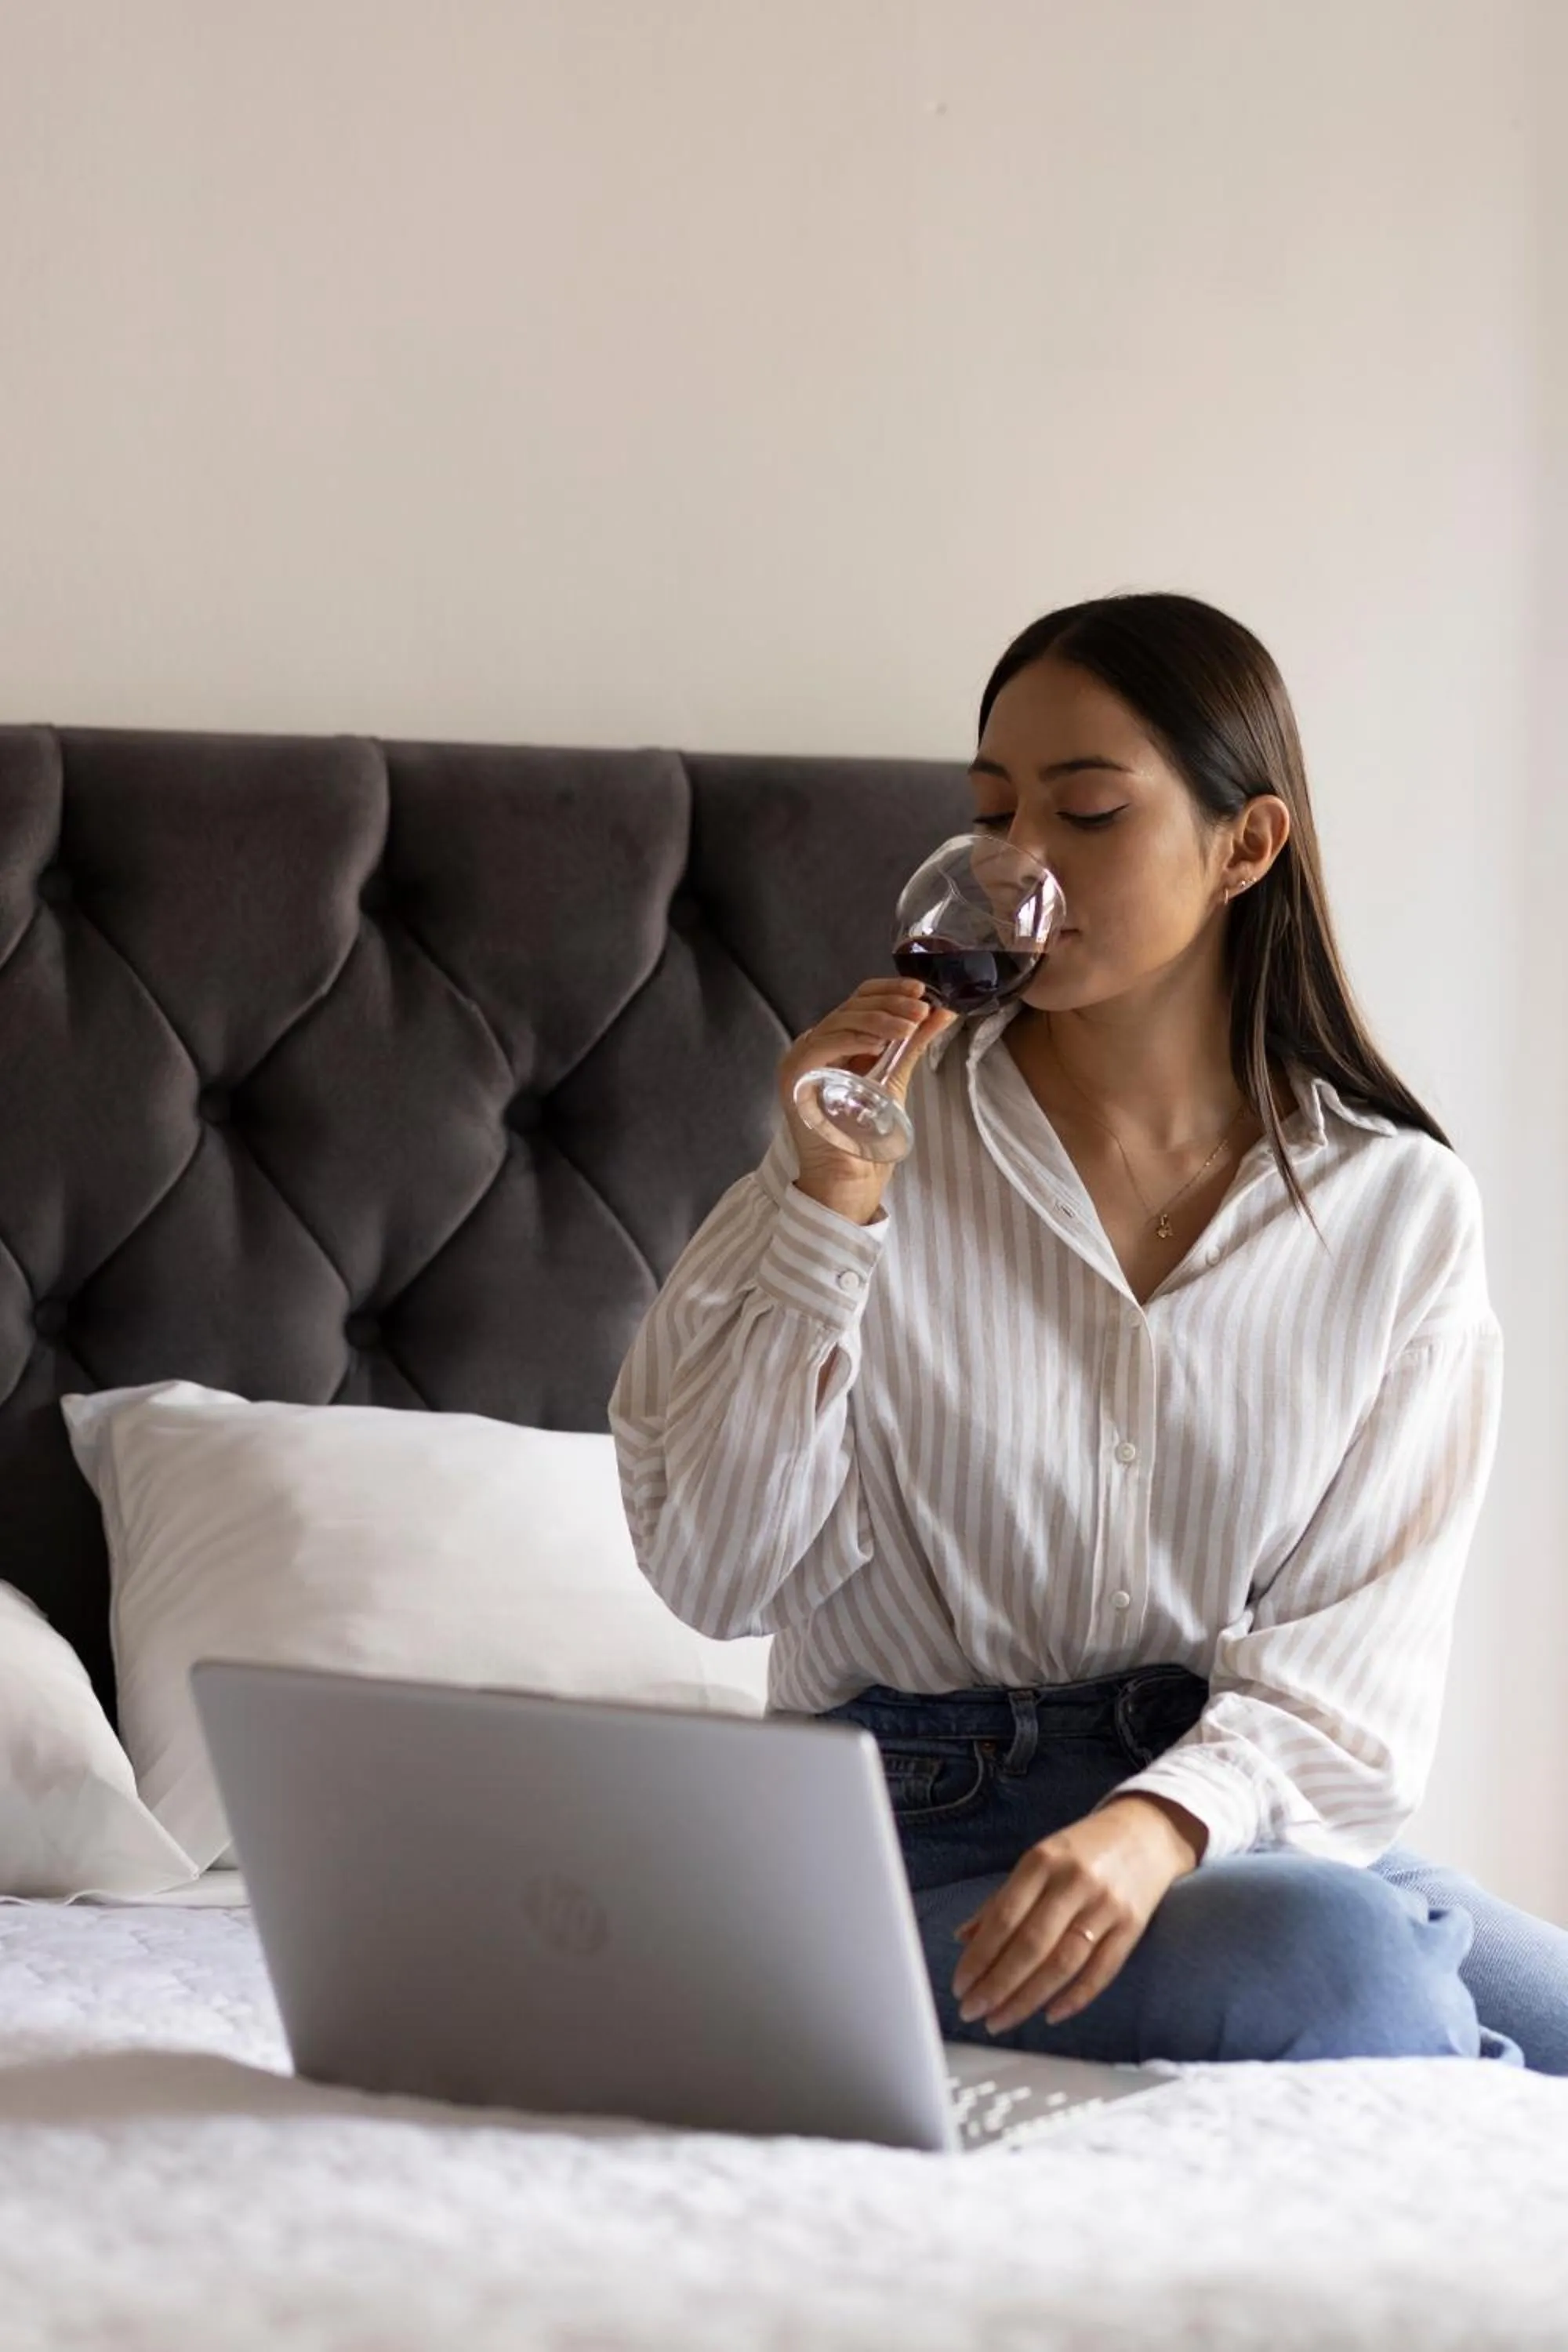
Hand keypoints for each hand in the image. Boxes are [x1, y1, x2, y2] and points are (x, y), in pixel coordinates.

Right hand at [777, 979, 955, 1226]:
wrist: (850, 1179)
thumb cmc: (868, 1136)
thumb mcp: (895, 1078)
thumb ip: (912, 1045)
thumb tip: (942, 1012)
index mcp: (835, 1043)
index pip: (858, 1002)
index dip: (888, 991)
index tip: (920, 991)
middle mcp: (815, 1046)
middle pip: (850, 1007)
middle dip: (891, 1004)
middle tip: (923, 1009)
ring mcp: (801, 1060)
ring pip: (839, 1021)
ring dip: (880, 1019)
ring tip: (911, 1025)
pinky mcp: (795, 1076)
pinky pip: (823, 1046)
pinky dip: (854, 1039)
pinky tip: (881, 1043)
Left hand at [950, 1795, 1205, 2034]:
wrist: (1147, 1830)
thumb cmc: (1082, 1850)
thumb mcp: (1039, 1860)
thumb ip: (1002, 1899)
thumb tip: (963, 1938)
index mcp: (1043, 1861)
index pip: (1005, 1917)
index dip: (979, 1957)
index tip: (959, 1987)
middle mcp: (1074, 1882)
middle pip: (1031, 1945)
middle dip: (997, 1985)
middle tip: (973, 2012)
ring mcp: (1106, 1906)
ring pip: (1063, 1963)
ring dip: (1027, 1999)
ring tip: (999, 2021)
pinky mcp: (1133, 1926)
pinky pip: (1102, 1971)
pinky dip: (1075, 1998)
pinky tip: (1049, 2016)